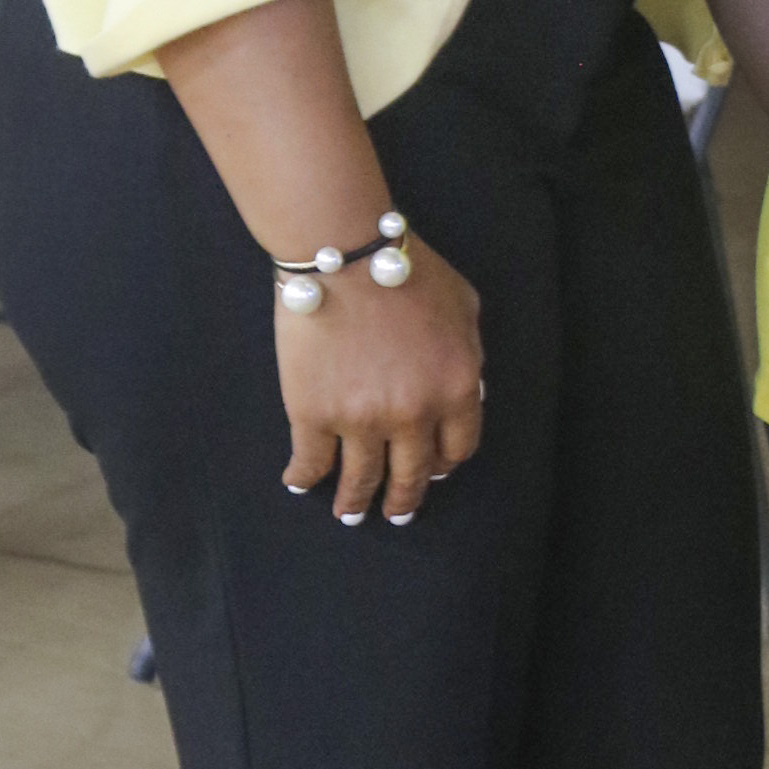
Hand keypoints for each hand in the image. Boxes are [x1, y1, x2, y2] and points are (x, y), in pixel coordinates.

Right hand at [278, 236, 484, 524]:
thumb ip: (469, 353)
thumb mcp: (465, 306)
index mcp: (457, 389)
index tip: (433, 471)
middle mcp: (413, 414)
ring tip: (349, 513)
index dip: (444, 464)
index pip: (457, 447)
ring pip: (361, 478)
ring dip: (355, 501)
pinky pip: (311, 461)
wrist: (344, 254)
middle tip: (396, 513)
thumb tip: (468, 389)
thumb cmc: (408, 269)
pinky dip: (304, 478)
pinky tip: (299, 484)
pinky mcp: (313, 415)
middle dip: (403, 499)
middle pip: (411, 474)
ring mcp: (362, 419)